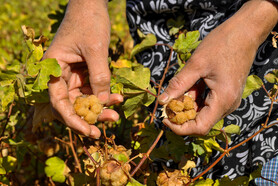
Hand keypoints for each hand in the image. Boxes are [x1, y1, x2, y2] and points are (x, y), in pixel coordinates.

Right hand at [43, 0, 121, 137]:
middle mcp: (60, 75)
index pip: (58, 102)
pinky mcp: (84, 72)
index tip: (88, 131)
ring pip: (84, 99)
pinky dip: (104, 96)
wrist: (92, 5)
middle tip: (103, 129)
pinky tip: (117, 98)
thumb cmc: (89, 22)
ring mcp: (73, 75)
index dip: (72, 119)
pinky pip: (93, 90)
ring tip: (116, 115)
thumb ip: (99, 77)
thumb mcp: (95, 50)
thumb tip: (103, 103)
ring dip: (99, 108)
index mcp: (53, 68)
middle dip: (88, 117)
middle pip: (71, 104)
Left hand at [158, 0, 277, 135]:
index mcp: (223, 100)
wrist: (244, 32)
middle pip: (200, 121)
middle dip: (181, 115)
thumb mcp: (196, 64)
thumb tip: (162, 101)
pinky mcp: (226, 93)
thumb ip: (178, 84)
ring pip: (203, 112)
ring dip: (187, 105)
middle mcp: (228, 104)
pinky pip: (207, 103)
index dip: (180, 127)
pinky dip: (194, 98)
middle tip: (167, 102)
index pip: (200, 128)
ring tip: (178, 90)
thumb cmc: (222, 45)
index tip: (164, 117)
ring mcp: (228, 100)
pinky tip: (188, 86)